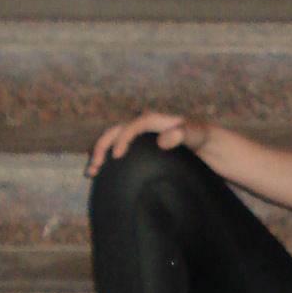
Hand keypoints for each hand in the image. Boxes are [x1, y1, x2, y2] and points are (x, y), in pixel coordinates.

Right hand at [87, 111, 211, 177]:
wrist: (200, 139)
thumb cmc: (198, 135)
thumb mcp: (195, 134)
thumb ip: (182, 134)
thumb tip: (162, 140)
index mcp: (153, 120)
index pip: (133, 126)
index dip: (123, 138)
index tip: (117, 155)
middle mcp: (141, 124)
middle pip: (115, 131)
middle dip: (102, 147)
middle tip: (96, 166)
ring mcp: (137, 134)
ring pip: (112, 140)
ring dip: (99, 154)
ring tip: (91, 172)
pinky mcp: (137, 144)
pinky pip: (117, 148)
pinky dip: (107, 159)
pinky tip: (100, 173)